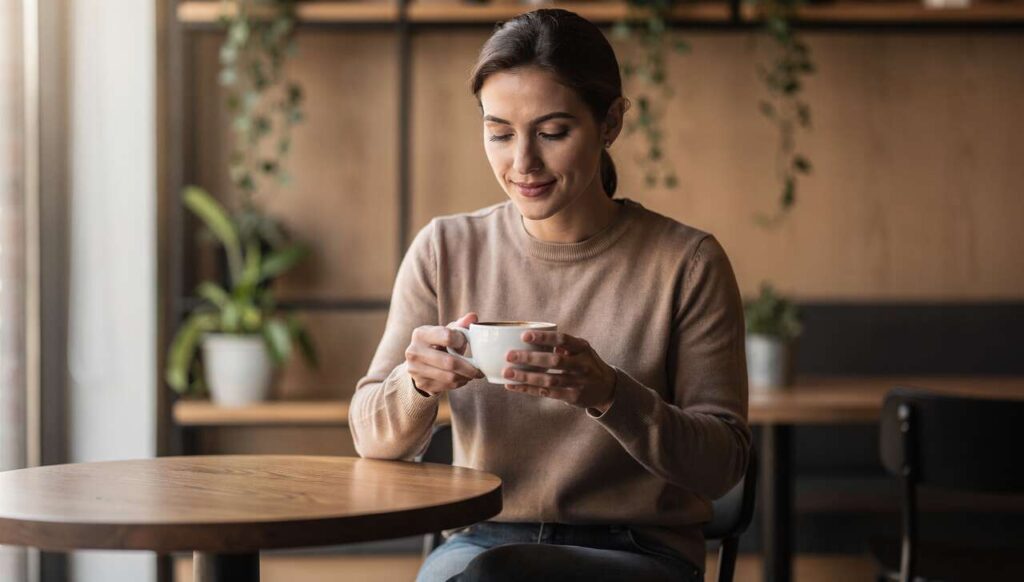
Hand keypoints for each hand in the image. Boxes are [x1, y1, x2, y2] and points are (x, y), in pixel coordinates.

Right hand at [406, 312, 483, 395]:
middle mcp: (414, 352)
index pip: (447, 336)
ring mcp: (415, 370)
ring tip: (472, 374)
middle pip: (449, 362)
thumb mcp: (446, 331)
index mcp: (421, 334)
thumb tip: (473, 317)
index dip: (461, 340)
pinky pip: (447, 386)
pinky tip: (462, 378)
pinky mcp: (422, 384)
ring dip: (465, 377)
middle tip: (479, 369)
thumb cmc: (438, 343)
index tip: (466, 342)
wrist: (420, 362)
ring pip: (450, 377)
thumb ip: (461, 324)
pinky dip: (458, 383)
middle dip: (469, 367)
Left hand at [502, 330, 616, 412]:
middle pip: (554, 361)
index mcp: (582, 348)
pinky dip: (528, 389)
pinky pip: (547, 393)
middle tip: (509, 356)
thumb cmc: (586, 363)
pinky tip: (513, 386)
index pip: (562, 339)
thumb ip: (562, 344)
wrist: (607, 388)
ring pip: (549, 380)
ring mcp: (579, 382)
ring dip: (526, 377)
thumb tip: (530, 336)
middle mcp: (582, 365)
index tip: (523, 336)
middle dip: (530, 358)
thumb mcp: (581, 349)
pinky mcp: (573, 397)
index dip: (543, 337)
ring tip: (507, 373)